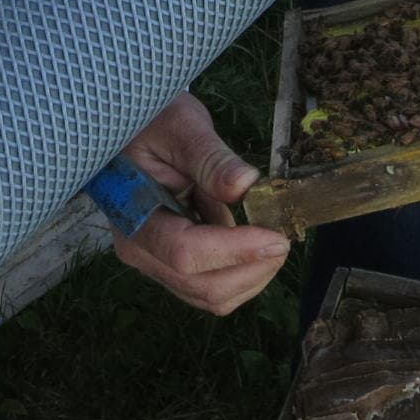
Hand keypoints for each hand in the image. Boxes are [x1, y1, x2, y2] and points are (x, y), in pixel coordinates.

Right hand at [110, 92, 286, 314]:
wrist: (138, 133)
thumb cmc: (153, 124)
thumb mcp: (182, 127)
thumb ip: (211, 158)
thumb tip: (244, 186)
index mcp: (135, 217)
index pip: (186, 253)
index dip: (236, 251)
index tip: (277, 237)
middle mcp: (140, 251)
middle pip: (203, 286)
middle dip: (252, 269)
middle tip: (284, 237)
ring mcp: (156, 263)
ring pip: (212, 296)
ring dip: (252, 276)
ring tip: (271, 236)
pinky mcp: (175, 267)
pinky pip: (214, 288)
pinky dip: (244, 274)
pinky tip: (253, 241)